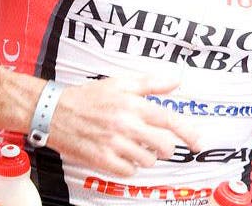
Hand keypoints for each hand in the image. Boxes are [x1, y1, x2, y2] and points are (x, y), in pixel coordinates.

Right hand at [47, 74, 201, 176]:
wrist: (53, 111)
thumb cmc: (86, 97)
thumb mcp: (118, 83)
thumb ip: (149, 83)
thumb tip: (175, 80)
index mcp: (132, 104)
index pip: (169, 119)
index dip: (188, 132)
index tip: (198, 142)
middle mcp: (126, 124)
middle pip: (163, 145)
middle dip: (163, 147)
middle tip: (153, 143)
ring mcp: (114, 143)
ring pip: (147, 160)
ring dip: (143, 156)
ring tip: (130, 145)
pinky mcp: (102, 159)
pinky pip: (128, 171)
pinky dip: (127, 166)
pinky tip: (119, 155)